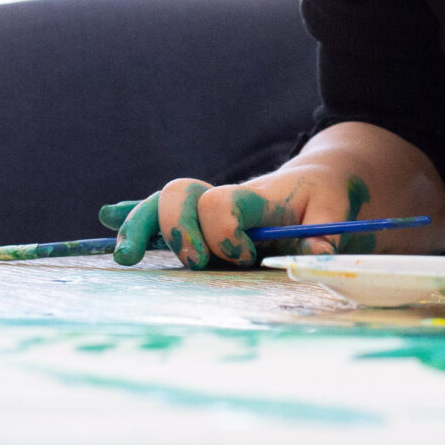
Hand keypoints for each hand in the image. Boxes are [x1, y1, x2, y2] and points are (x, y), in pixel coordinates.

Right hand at [99, 165, 377, 269]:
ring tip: (121, 256)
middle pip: (179, 197)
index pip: (221, 203)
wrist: (320, 183)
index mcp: (254, 197)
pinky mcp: (200, 227)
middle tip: (192, 261)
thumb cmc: (328, 200)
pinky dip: (133, 215)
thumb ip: (327, 230)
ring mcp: (206, 215)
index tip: (247, 255)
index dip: (225, 231)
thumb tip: (317, 253)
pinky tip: (107, 216)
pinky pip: (160, 216)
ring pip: (160, 207)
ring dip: (137, 226)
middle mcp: (222, 202)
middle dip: (175, 230)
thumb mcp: (338, 210)